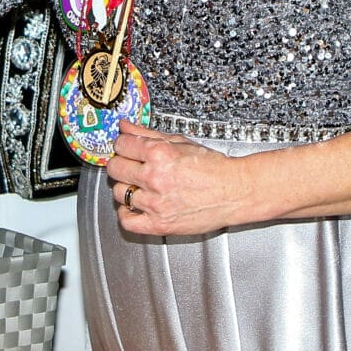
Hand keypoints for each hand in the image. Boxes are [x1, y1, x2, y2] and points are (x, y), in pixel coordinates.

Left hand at [104, 122, 250, 235]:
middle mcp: (155, 177)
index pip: (122, 145)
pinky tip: (136, 205)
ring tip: (139, 185)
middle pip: (116, 168)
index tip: (126, 148)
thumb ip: (148, 133)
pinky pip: (127, 220)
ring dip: (126, 188)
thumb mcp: (180, 142)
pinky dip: (126, 213)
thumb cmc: (213, 168)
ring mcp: (155, 203)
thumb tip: (125, 126)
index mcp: (160, 153)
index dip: (122, 144)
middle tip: (131, 165)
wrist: (234, 192)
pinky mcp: (159, 224)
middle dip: (121, 164)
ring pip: (119, 193)